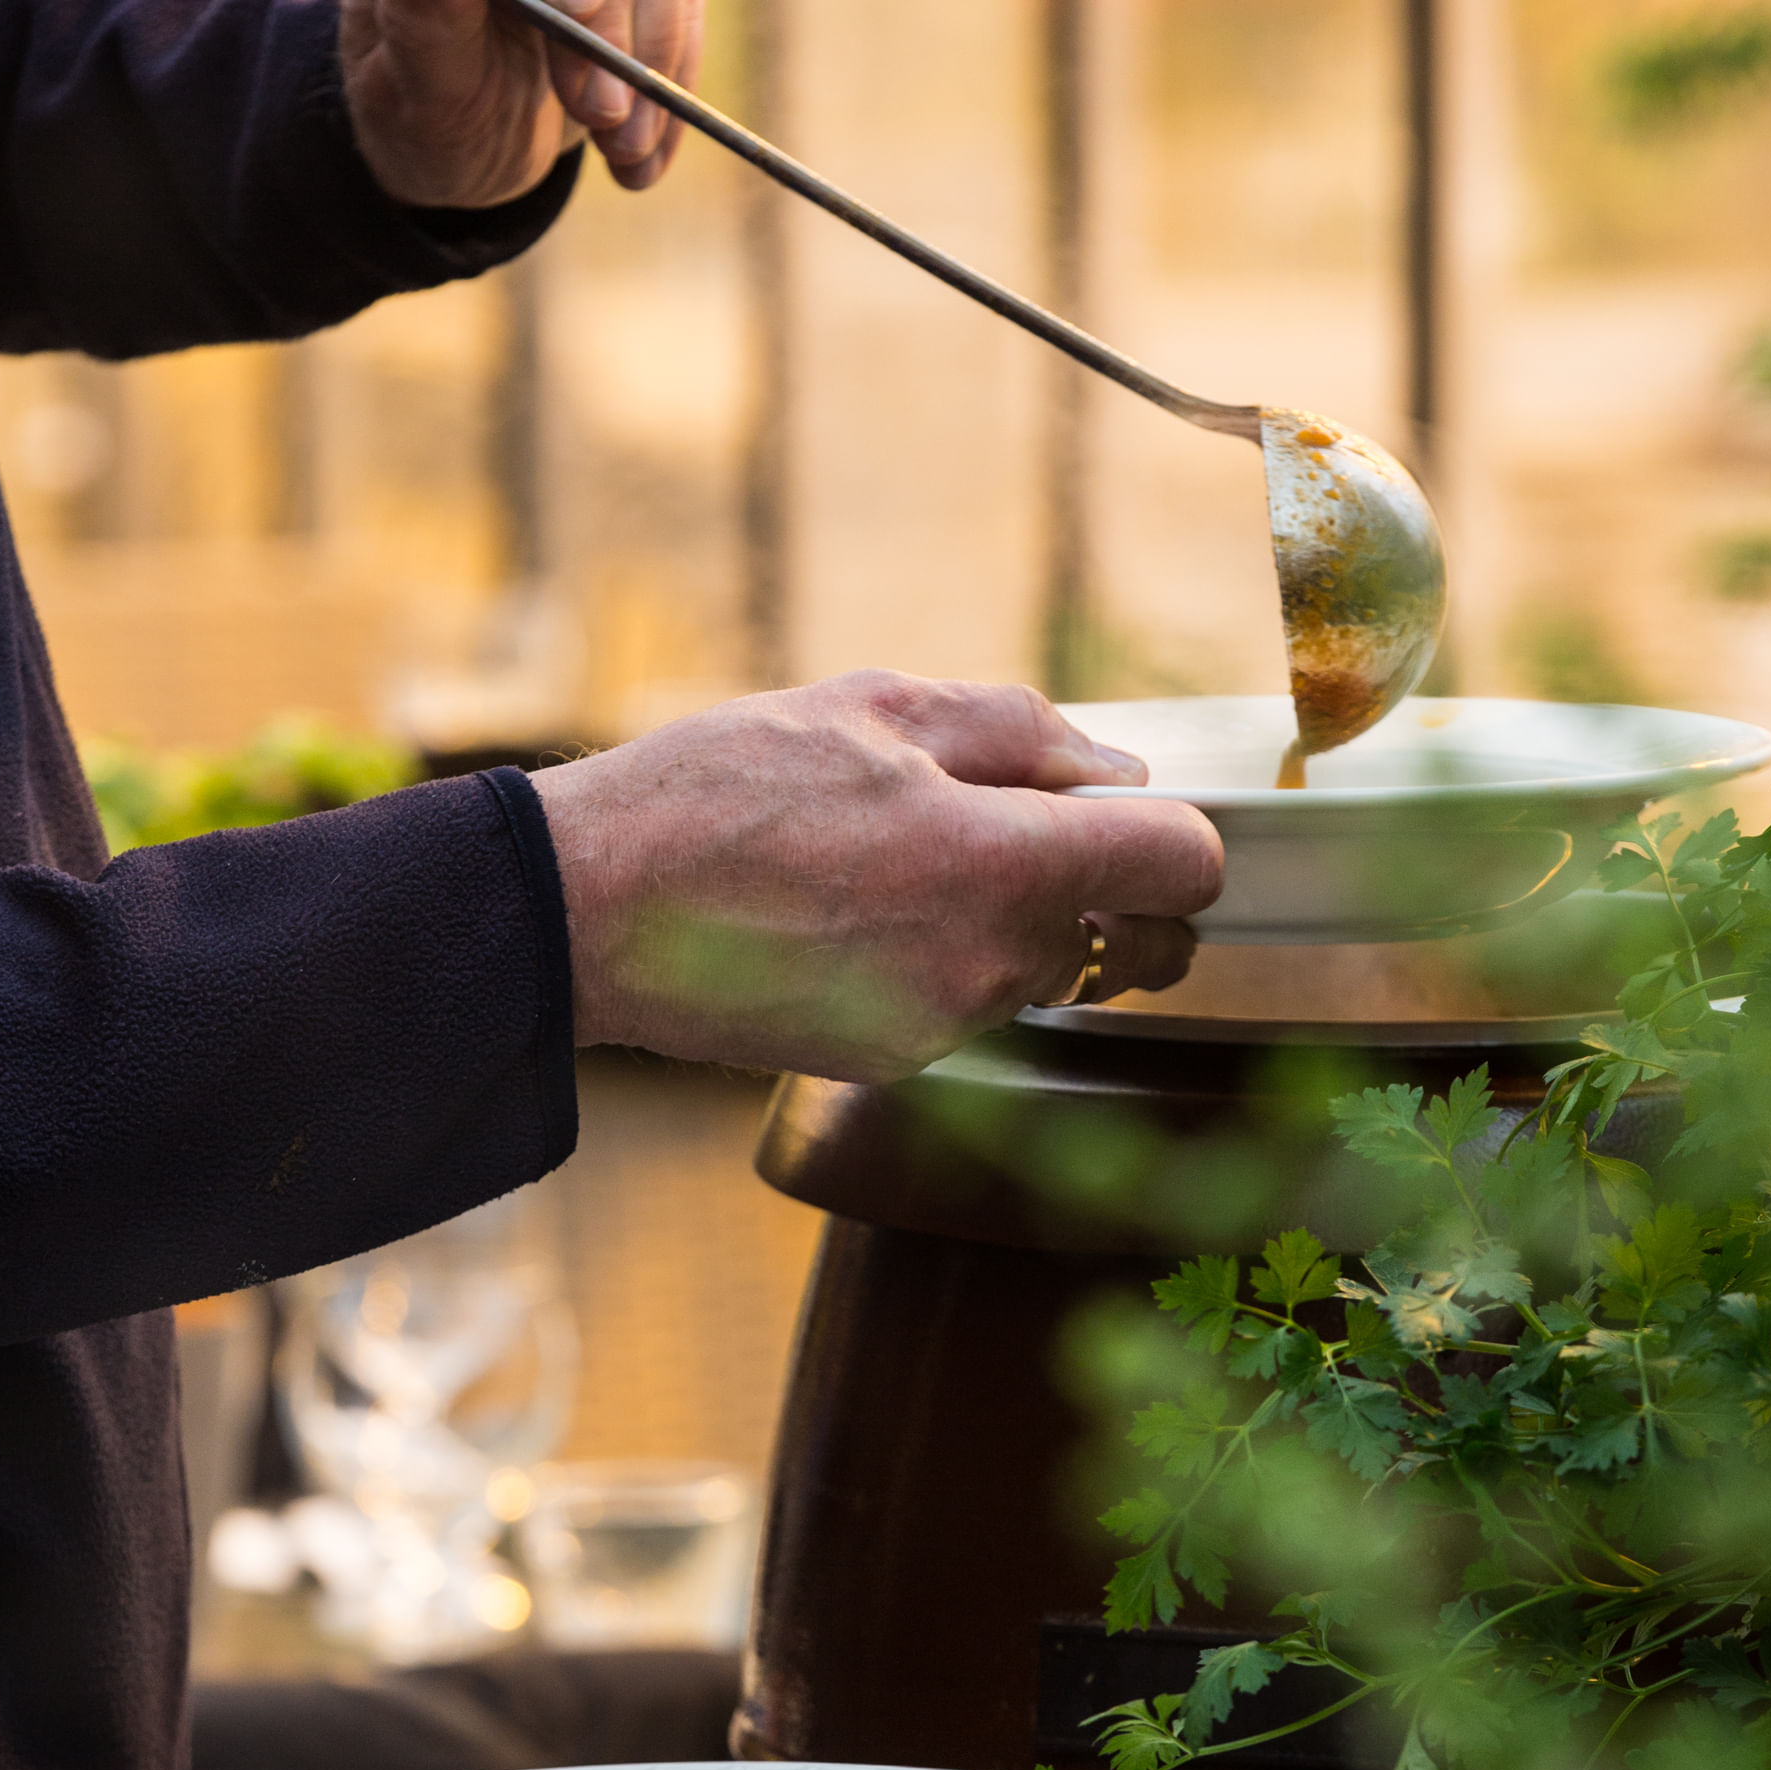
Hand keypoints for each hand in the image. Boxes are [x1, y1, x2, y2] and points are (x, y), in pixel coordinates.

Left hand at [341, 0, 702, 209]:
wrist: (476, 130)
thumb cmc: (424, 106)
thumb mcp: (410, 92)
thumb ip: (417, 22)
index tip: (579, 8)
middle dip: (608, 8)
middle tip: (605, 115)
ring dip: (656, 46)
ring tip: (625, 150)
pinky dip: (676, 72)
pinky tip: (646, 148)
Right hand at [534, 673, 1222, 1081]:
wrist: (591, 910)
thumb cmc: (720, 790)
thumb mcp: (874, 708)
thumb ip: (1017, 732)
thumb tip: (1109, 767)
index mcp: (1001, 861)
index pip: (1179, 869)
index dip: (1176, 835)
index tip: (1133, 817)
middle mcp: (990, 962)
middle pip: (1128, 939)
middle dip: (1109, 892)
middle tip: (1037, 839)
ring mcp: (944, 1024)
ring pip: (1046, 975)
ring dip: (1018, 925)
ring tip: (910, 865)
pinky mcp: (896, 1062)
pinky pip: (970, 1006)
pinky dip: (949, 964)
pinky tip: (864, 917)